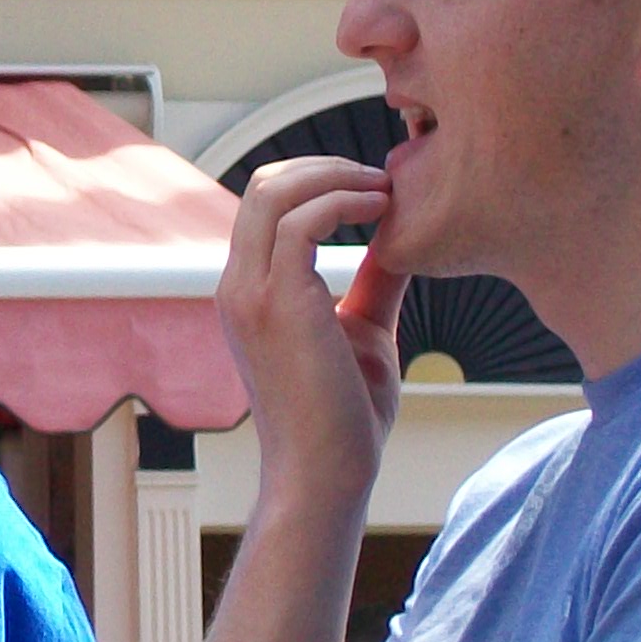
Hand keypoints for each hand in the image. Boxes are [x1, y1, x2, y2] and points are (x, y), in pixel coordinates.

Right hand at [219, 156, 408, 505]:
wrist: (327, 475)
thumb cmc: (345, 417)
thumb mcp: (365, 331)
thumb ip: (374, 281)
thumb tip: (403, 236)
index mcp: (248, 291)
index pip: (265, 205)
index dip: (317, 181)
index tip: (373, 187)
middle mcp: (238, 285)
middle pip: (263, 185)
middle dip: (326, 166)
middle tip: (381, 176)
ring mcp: (250, 292)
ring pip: (275, 191)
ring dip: (336, 176)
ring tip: (385, 188)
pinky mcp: (277, 302)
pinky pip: (302, 221)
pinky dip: (344, 201)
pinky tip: (383, 210)